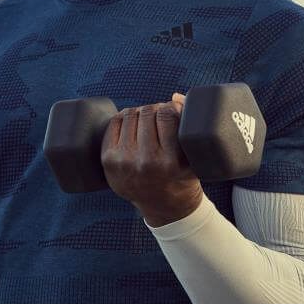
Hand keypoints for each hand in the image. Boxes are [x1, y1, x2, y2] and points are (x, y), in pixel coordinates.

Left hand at [100, 92, 203, 225]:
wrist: (163, 207)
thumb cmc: (183, 176)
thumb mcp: (193, 156)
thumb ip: (188, 123)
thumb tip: (174, 96)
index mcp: (171, 162)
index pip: (166, 115)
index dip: (171, 107)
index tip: (173, 110)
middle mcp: (146, 162)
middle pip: (147, 112)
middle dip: (156, 109)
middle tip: (160, 115)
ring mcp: (124, 162)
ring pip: (130, 115)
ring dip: (140, 112)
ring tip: (147, 120)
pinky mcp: (109, 160)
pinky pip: (115, 123)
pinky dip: (125, 118)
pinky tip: (133, 122)